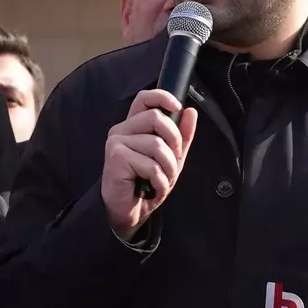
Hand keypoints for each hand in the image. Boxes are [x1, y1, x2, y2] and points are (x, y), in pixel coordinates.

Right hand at [101, 89, 197, 239]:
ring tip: (162, 180)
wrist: (129, 211)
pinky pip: (150, 164)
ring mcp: (116, 142)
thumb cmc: (146, 183)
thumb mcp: (171, 158)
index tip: (177, 107)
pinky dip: (159, 181)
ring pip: (157, 145)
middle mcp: (122, 130)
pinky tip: (152, 188)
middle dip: (174, 142)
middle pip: (156, 118)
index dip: (162, 97)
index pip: (144, 98)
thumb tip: (190, 112)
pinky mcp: (116, 157)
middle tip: (172, 162)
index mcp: (134, 126)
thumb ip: (181, 135)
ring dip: (168, 168)